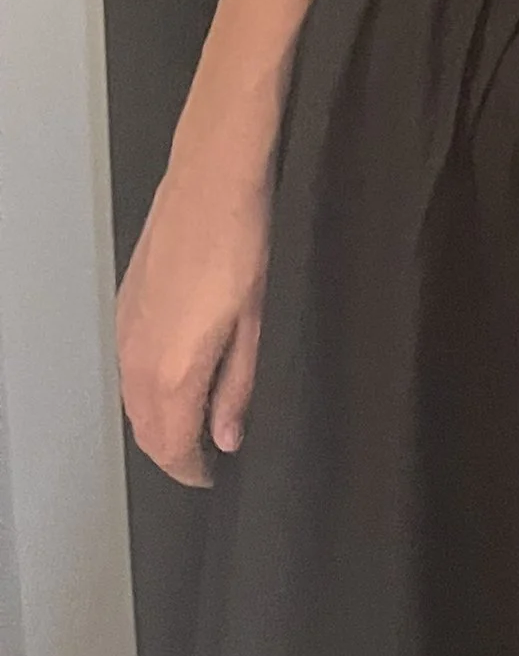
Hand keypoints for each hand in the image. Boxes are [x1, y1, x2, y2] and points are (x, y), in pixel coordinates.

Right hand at [117, 146, 270, 486]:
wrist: (211, 179)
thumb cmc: (245, 246)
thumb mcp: (257, 322)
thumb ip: (237, 387)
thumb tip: (226, 439)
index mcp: (173, 371)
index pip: (170, 447)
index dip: (192, 471)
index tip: (214, 476)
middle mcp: (138, 359)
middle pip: (145, 431)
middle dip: (172, 453)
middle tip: (208, 456)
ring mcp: (125, 331)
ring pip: (133, 401)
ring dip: (158, 422)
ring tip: (197, 423)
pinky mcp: (124, 306)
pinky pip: (129, 368)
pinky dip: (147, 389)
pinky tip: (177, 377)